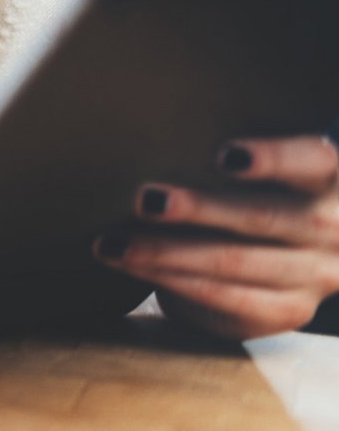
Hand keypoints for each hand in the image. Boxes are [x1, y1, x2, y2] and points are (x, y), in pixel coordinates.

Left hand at [93, 135, 338, 339]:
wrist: (288, 248)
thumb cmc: (257, 181)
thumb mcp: (264, 159)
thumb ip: (236, 147)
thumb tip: (157, 121)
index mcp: (330, 176)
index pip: (313, 159)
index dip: (273, 158)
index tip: (224, 155)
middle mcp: (332, 227)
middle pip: (264, 217)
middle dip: (198, 209)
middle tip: (144, 198)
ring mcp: (314, 274)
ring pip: (234, 262)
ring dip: (165, 251)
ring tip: (114, 243)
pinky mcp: (287, 309)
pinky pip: (223, 296)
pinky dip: (170, 279)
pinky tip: (131, 265)